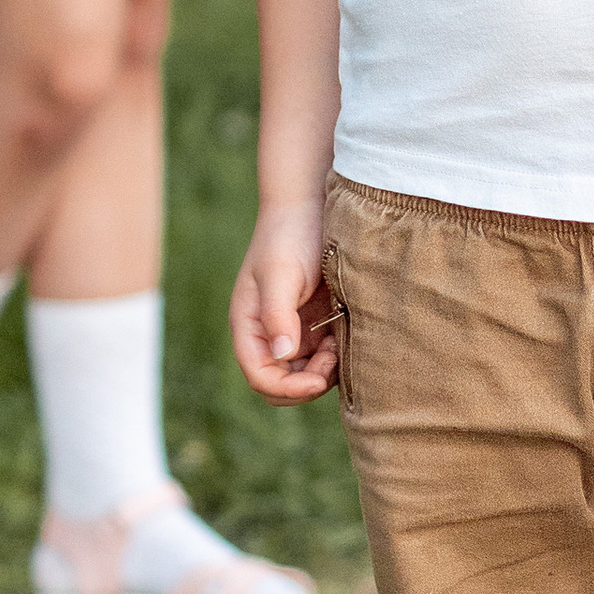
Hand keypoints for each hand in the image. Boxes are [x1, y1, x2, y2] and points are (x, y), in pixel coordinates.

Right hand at [231, 198, 336, 403]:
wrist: (311, 206)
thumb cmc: (290, 235)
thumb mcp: (282, 273)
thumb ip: (278, 315)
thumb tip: (283, 355)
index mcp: (249, 325)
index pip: (260, 377)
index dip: (287, 388)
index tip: (318, 380)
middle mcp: (267, 334)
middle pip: (280, 385)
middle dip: (306, 383)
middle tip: (332, 356)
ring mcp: (291, 331)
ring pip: (303, 376)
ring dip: (323, 372)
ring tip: (338, 343)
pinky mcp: (314, 325)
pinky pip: (322, 359)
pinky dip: (335, 358)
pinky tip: (344, 335)